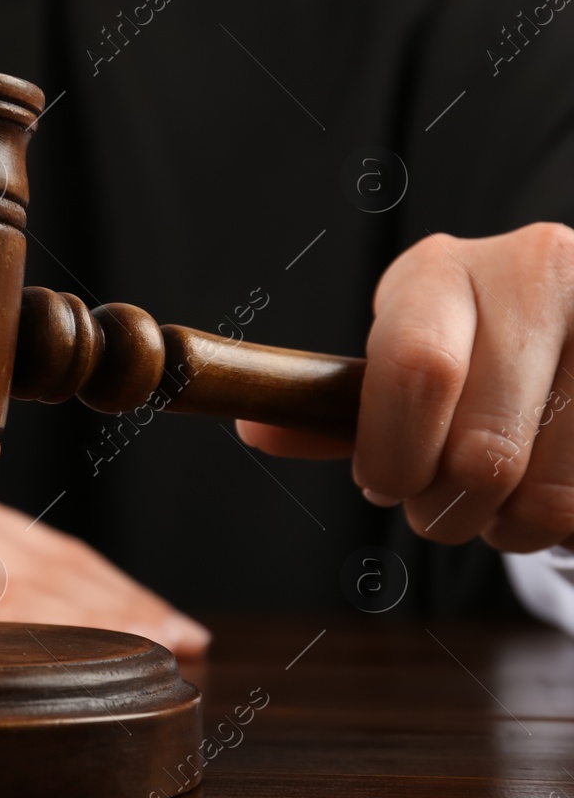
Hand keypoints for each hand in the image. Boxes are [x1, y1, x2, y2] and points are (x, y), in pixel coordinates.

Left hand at [239, 223, 573, 552]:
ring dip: (519, 528)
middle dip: (449, 511)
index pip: (415, 368)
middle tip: (444, 512)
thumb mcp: (400, 369)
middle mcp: (534, 270)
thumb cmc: (467, 360)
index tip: (385, 488)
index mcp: (438, 272)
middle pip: (485, 450)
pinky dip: (573, 520)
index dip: (395, 453)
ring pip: (556, 492)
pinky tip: (562, 489)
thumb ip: (338, 412)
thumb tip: (257, 428)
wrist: (571, 326)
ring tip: (507, 505)